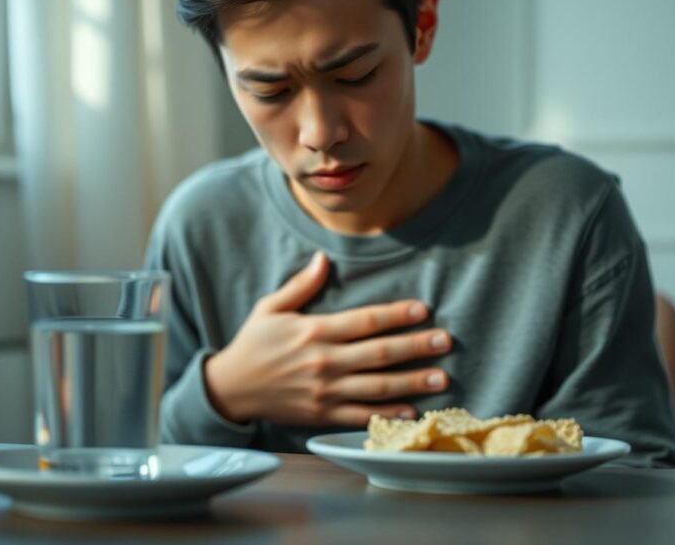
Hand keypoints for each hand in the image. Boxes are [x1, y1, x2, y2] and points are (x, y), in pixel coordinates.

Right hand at [203, 251, 451, 426]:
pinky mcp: (322, 414)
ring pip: (377, 387)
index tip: (422, 309)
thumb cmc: (252, 344)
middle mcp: (323, 361)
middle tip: (445, 342)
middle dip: (416, 347)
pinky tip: (412, 410)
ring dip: (412, 382)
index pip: (364, 321)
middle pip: (379, 353)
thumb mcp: (270, 308)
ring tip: (441, 378)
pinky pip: (361, 415)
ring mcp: (324, 391)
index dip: (396, 314)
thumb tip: (323, 259)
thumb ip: (300, 285)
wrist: (230, 388)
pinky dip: (387, 414)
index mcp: (314, 331)